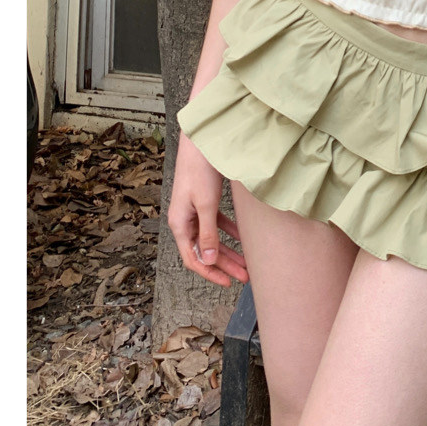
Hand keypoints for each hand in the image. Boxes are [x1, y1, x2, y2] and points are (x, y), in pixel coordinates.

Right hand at [167, 135, 248, 289]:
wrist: (202, 142)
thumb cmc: (200, 171)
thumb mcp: (206, 205)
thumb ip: (207, 234)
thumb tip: (208, 261)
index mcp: (179, 224)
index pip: (193, 258)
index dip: (210, 273)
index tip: (228, 283)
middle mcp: (185, 220)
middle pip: (205, 251)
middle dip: (225, 265)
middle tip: (245, 276)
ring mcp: (194, 211)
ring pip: (213, 239)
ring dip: (229, 251)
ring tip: (247, 263)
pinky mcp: (204, 202)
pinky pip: (217, 224)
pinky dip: (230, 232)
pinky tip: (245, 238)